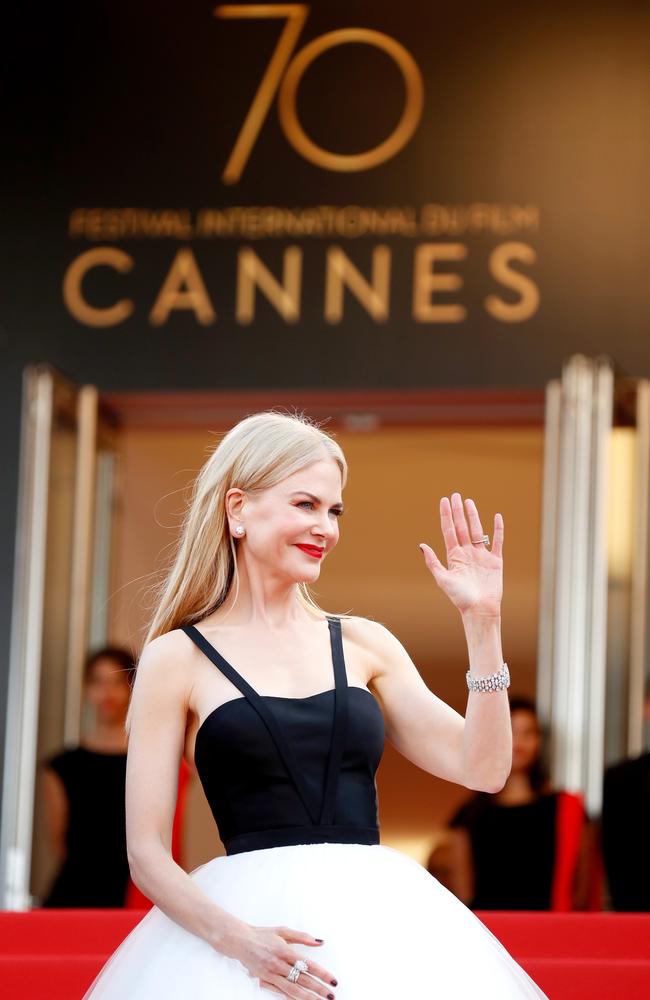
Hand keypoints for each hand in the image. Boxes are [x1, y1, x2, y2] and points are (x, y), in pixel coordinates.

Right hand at [226, 923, 337, 997]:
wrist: (239, 941)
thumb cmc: (262, 934)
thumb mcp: (283, 930)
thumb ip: (302, 936)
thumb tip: (320, 941)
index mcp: (284, 950)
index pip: (308, 964)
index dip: (322, 974)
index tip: (333, 980)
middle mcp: (278, 964)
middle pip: (302, 980)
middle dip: (318, 989)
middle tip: (331, 996)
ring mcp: (270, 975)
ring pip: (292, 990)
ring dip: (307, 998)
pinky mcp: (263, 982)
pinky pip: (280, 993)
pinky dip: (291, 999)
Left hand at [419, 493, 502, 617]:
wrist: (480, 610)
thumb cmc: (460, 598)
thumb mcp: (443, 579)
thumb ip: (433, 562)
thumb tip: (421, 545)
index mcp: (454, 556)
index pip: (449, 530)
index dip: (446, 515)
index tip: (444, 500)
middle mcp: (467, 553)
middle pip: (462, 527)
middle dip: (458, 511)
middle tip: (456, 495)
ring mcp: (481, 556)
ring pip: (477, 531)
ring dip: (474, 516)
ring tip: (469, 502)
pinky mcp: (495, 561)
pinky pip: (497, 542)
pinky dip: (498, 530)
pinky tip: (496, 516)